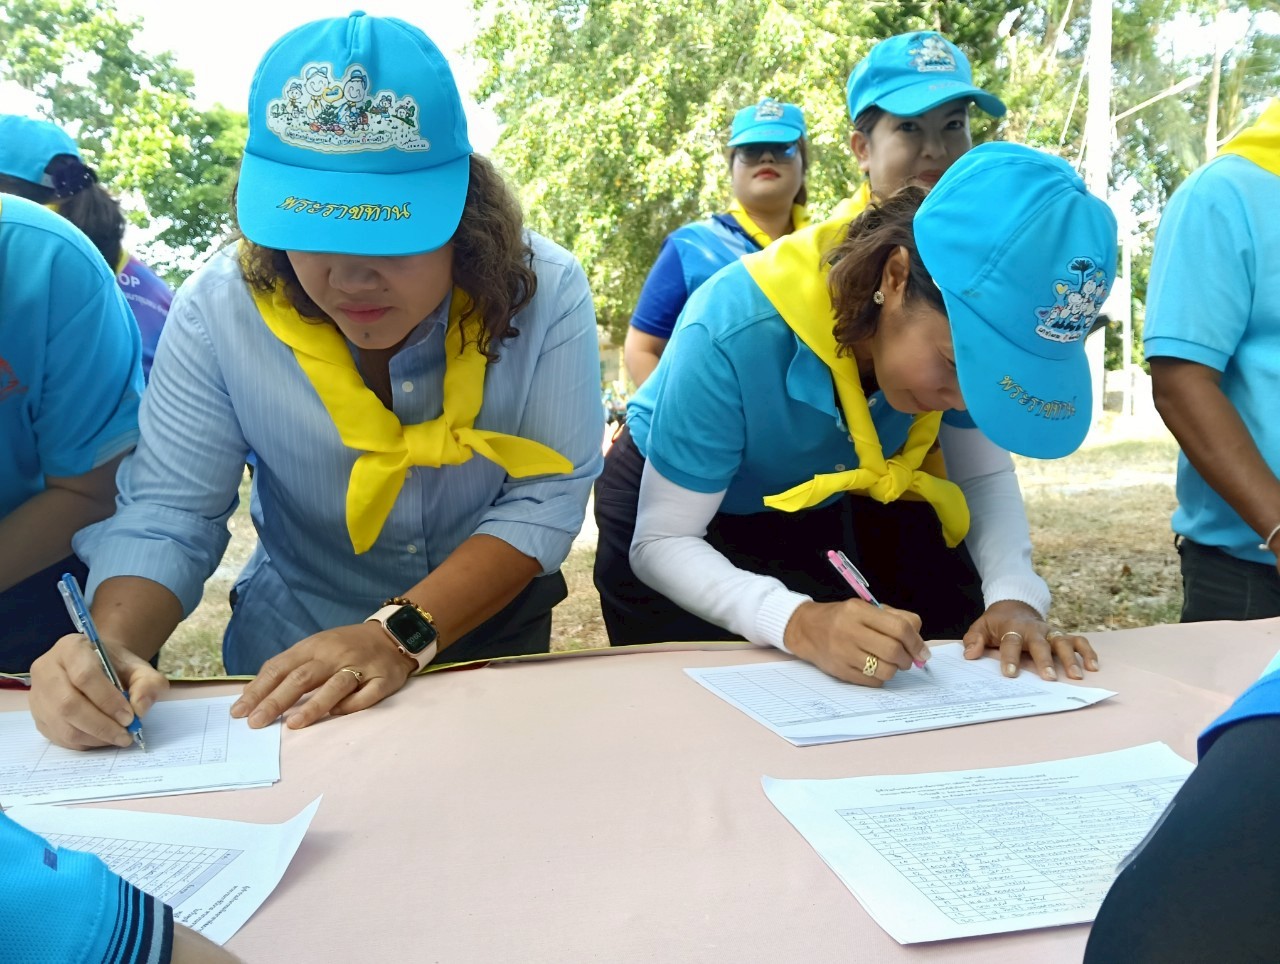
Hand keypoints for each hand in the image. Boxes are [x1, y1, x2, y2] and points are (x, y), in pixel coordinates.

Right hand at [29, 634, 167, 749]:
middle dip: (101, 724)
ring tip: (118, 738)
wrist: (98, 667)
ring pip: (62, 724)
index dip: (108, 700)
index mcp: (70, 648)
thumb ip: (148, 683)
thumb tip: (140, 708)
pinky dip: (84, 742)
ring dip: (94, 736)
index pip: (84, 676)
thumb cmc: (116, 666)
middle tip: (125, 734)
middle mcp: (46, 670)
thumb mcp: (139, 667)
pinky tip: (103, 739)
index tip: (129, 716)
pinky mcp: (38, 717)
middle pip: (68, 704)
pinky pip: (58, 736)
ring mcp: (37, 695)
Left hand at [230, 622, 414, 729]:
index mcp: (313, 647)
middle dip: (276, 700)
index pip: (280, 668)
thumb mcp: (314, 647)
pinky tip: (337, 715)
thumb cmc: (346, 645)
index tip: (239, 712)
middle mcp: (334, 655)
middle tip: (256, 723)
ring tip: (292, 725)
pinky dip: (352, 705)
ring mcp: (360, 667)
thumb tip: (252, 693)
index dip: (259, 690)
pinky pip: (367, 695)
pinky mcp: (383, 678)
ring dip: (313, 706)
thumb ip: (287, 667)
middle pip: (302, 678)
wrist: (393, 634)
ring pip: (335, 686)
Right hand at [783, 599, 928, 686]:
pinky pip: (872, 681)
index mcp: (859, 611)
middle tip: (907, 659)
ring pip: (885, 670)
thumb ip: (896, 619)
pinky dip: (880, 678)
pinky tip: (874, 668)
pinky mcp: (840, 671)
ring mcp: (843, 652)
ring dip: (895, 669)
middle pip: (893, 651)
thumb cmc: (843, 618)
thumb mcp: (866, 608)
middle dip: (907, 658)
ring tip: (890, 663)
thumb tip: (920, 645)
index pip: (899, 628)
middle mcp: (849, 630)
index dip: (916, 642)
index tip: (922, 651)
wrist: (807, 629)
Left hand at [961, 599, 1098, 680]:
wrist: (1015, 606)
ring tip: (1077, 676)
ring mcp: (1050, 631)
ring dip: (1070, 658)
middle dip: (1045, 660)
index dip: (1010, 658)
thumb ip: (974, 640)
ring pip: (1063, 641)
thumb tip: (970, 655)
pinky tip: (1093, 666)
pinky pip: (1078, 641)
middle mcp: (1034, 629)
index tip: (1010, 674)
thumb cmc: (996, 623)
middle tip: (1049, 679)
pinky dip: (1087, 652)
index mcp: (1012, 627)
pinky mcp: (1062, 634)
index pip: (1010, 642)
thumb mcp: (980, 627)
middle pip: (1040, 643)